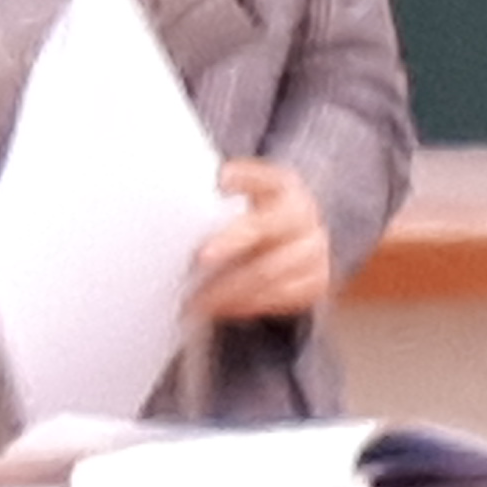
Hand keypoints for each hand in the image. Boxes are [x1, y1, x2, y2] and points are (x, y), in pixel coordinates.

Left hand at [189, 156, 332, 324]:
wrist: (295, 237)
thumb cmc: (253, 212)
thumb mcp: (242, 191)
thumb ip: (216, 190)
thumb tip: (171, 188)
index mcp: (283, 185)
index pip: (264, 178)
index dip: (243, 177)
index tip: (220, 181)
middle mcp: (303, 215)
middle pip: (264, 228)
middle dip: (230, 243)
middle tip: (199, 258)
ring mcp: (314, 250)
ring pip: (269, 272)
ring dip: (228, 288)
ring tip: (195, 299)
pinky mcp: (315, 281)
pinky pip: (280, 298)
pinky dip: (246, 305)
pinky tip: (219, 308)